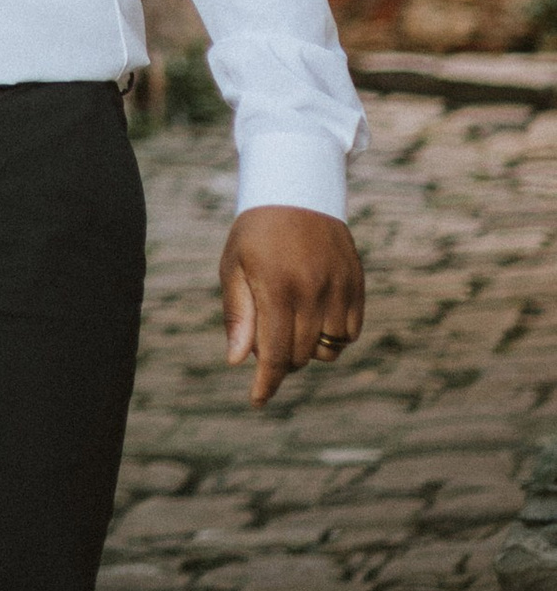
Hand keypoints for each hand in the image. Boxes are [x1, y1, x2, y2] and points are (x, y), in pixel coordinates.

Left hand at [219, 207, 363, 407]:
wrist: (297, 190)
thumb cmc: (256, 232)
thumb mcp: (233, 266)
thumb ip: (238, 314)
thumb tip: (238, 361)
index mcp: (277, 288)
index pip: (276, 354)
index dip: (267, 383)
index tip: (258, 400)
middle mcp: (313, 291)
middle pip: (302, 355)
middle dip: (282, 359)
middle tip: (265, 337)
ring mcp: (339, 288)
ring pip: (329, 349)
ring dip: (309, 349)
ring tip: (291, 322)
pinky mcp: (357, 284)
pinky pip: (350, 332)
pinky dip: (334, 335)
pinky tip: (315, 316)